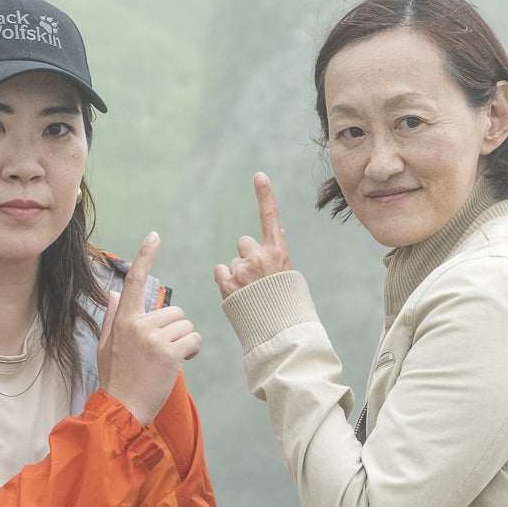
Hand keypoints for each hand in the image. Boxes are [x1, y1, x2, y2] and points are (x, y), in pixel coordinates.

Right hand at [99, 232, 201, 425]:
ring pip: (186, 325)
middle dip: (175, 329)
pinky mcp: (170, 353)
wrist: (121, 409)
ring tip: (168, 360)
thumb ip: (113, 317)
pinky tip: (180, 363)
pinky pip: (194, 339)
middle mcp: (138, 324)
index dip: (145, 257)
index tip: (154, 236)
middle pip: (174, 311)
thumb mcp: (106, 346)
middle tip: (162, 351)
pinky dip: (193, 350)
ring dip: (184, 342)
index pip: (135, 282)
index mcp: (123, 320)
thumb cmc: (115, 379)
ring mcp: (154, 338)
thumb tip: (116, 293)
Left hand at [213, 173, 293, 297]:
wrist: (279, 331)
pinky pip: (220, 272)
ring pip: (231, 262)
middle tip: (256, 279)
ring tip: (249, 294)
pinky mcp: (227, 284)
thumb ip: (278, 252)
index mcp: (278, 252)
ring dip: (236, 274)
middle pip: (243, 243)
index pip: (271, 218)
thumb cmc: (286, 303)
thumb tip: (280, 230)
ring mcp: (242, 270)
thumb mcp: (287, 273)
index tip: (258, 175)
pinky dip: (225, 282)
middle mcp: (259, 257)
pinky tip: (237, 295)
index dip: (265, 195)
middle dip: (246, 256)